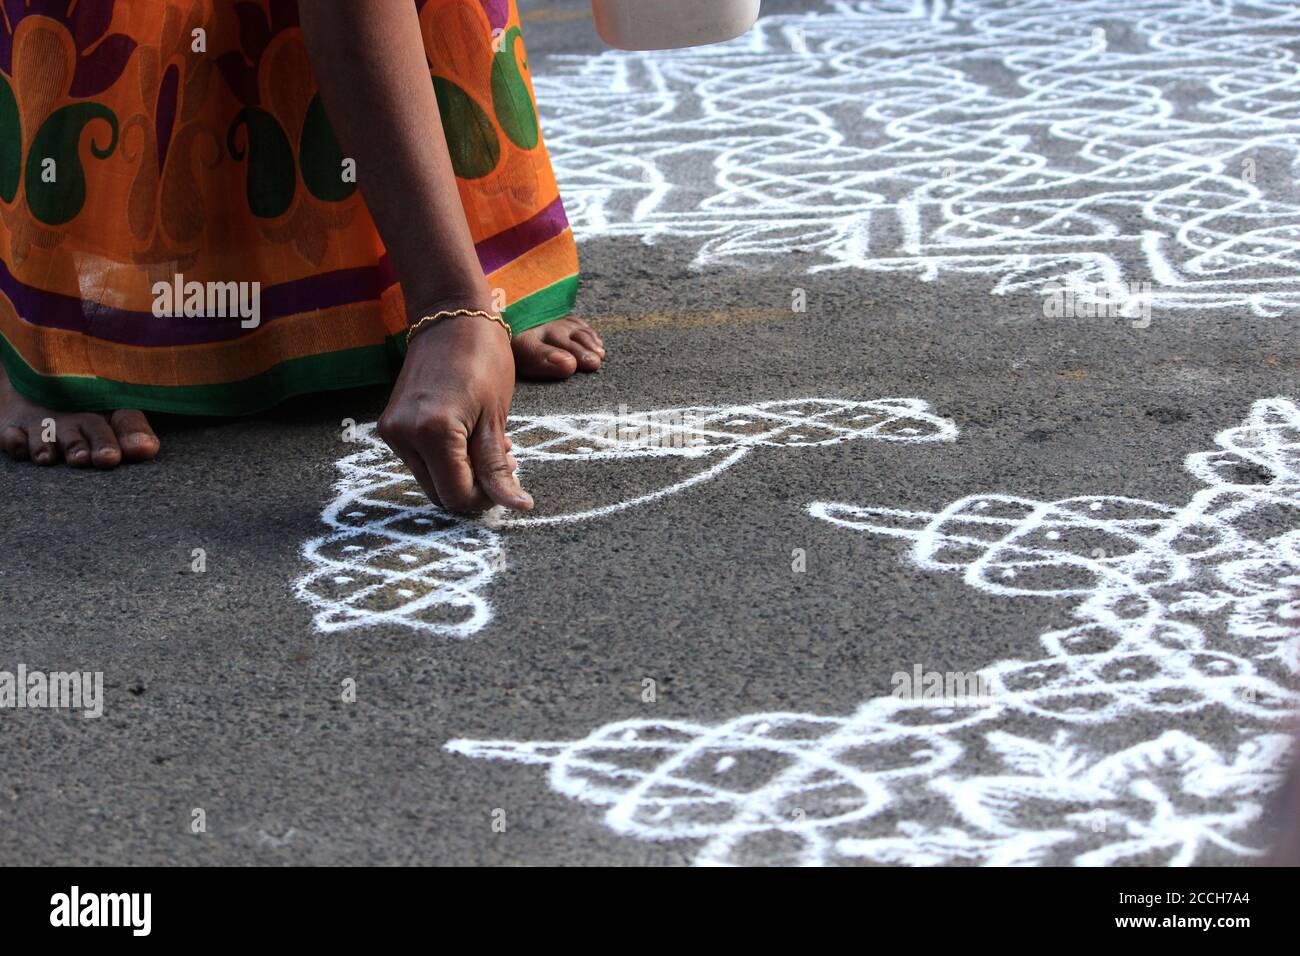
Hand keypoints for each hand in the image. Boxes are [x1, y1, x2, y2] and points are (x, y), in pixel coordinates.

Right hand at [378, 306, 531, 513]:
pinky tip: (468, 436)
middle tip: (504, 461)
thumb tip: (516, 506)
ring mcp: (392, 430)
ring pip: (429, 478)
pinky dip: (445, 458)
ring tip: (488, 444)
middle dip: (473, 486)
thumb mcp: (496, 418)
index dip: (485, 498)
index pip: (456, 495)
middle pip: (439, 492)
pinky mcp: (390, 424)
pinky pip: (419, 459)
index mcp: (433, 432)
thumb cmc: (483, 358)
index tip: (508, 478)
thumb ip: (497, 468)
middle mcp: (403, 435)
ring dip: (460, 472)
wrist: (450, 318)